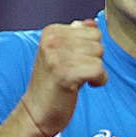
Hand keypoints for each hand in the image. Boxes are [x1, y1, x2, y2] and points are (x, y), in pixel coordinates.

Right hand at [21, 20, 106, 136]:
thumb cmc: (52, 85)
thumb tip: (91, 22)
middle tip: (78, 72)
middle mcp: (53, 40)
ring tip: (79, 80)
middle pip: (97, 41)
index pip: (91, 29)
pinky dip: (99, 80)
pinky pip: (98, 69)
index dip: (90, 49)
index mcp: (51, 31)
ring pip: (99, 54)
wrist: (36, 113)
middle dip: (94, 59)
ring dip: (96, 71)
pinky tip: (87, 86)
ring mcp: (57, 56)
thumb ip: (75, 37)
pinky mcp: (65, 73)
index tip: (76, 62)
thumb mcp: (61, 54)